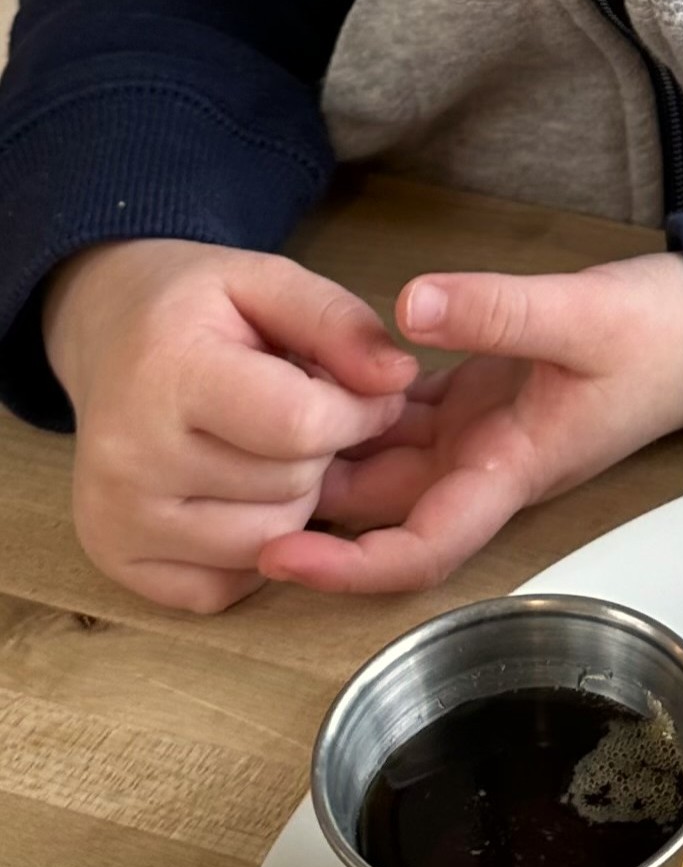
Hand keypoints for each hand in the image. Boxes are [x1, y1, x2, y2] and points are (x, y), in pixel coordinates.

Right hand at [43, 240, 417, 612]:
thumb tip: (398, 378)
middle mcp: (128, 456)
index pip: (304, 426)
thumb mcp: (266, 280)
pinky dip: (252, 550)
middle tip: (289, 413)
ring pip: (273, 543)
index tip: (357, 390)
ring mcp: (116, 517)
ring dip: (292, 502)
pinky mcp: (117, 560)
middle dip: (320, 453)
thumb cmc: (192, 311)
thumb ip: (339, 322)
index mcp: (165, 374)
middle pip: (293, 486)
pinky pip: (230, 586)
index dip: (358, 412)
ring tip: (261, 449)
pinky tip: (234, 493)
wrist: (101, 336)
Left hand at [258, 252, 682, 592]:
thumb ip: (498, 311)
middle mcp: (487, 469)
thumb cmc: (660, 337)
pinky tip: (301, 379)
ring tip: (243, 427)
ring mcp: (481, 440)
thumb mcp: (583, 315)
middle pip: (382, 515)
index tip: (278, 554)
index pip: (424, 547)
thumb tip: (409, 304)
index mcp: (512, 470)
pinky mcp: (478, 405)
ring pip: (383, 467)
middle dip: (309, 510)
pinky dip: (351, 409)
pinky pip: (399, 422)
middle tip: (222, 481)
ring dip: (323, 457)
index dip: (349, 566)